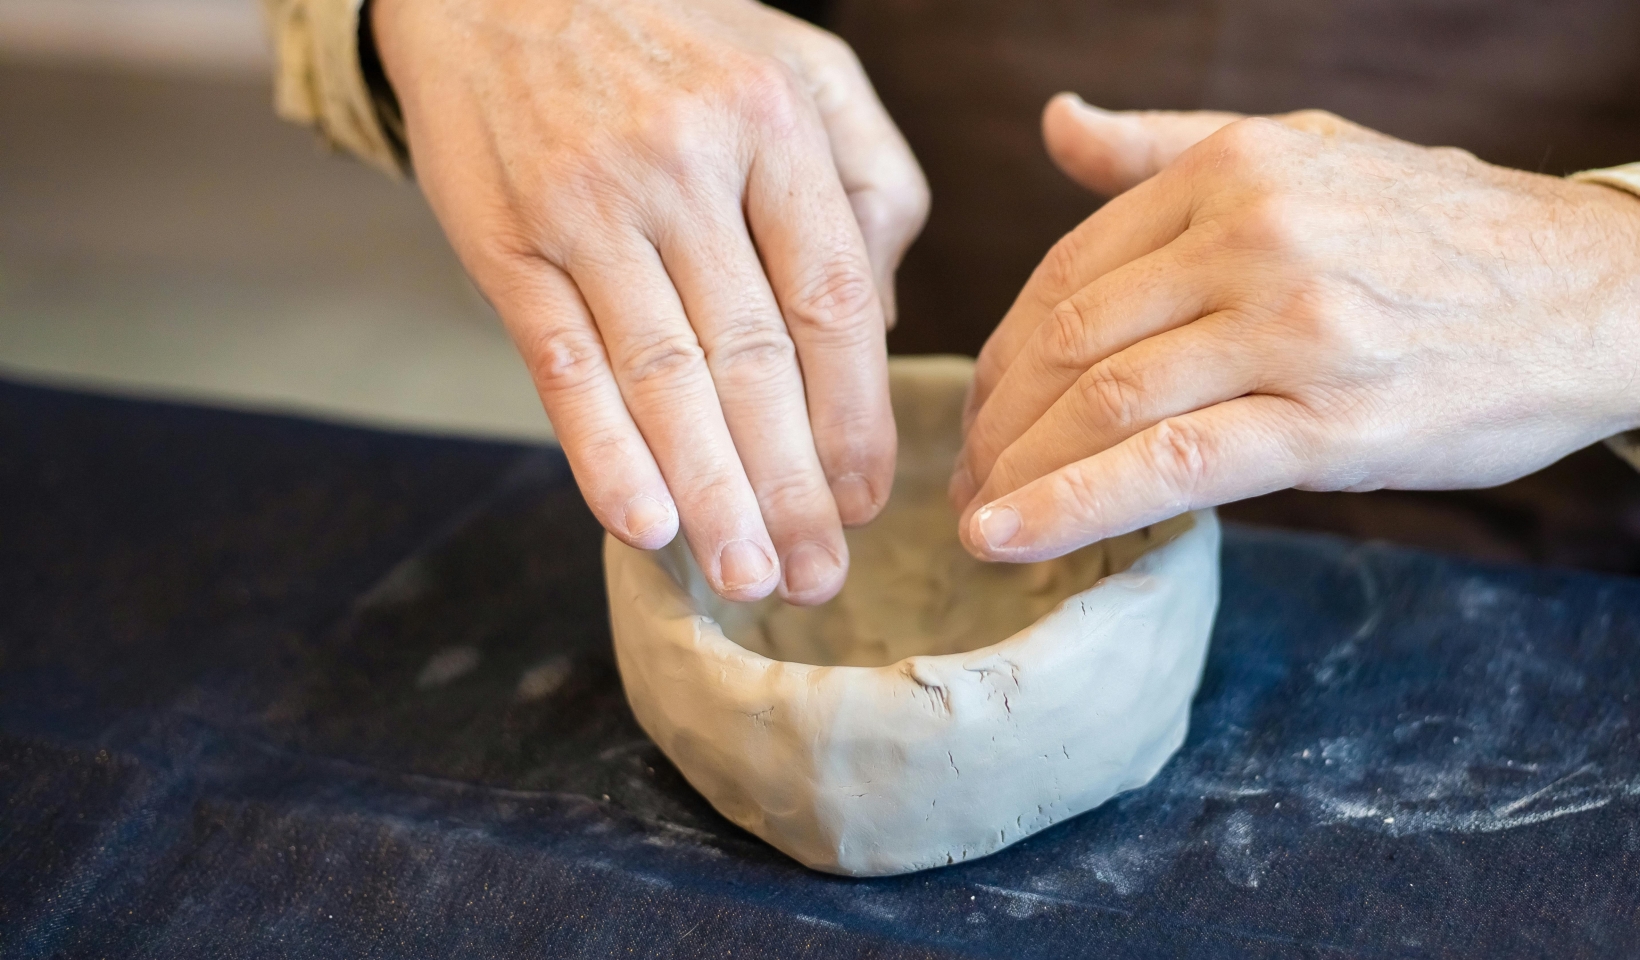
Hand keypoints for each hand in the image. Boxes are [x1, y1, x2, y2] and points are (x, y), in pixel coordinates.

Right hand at [373, 0, 928, 602]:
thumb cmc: (679, 42)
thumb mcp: (804, 72)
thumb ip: (870, 183)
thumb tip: (881, 325)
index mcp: (774, 123)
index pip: (831, 298)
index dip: (854, 414)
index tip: (867, 499)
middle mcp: (683, 163)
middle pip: (754, 357)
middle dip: (791, 484)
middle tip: (819, 576)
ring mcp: (588, 204)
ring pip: (664, 376)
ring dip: (711, 495)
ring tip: (749, 578)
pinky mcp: (506, 242)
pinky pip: (565, 366)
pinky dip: (604, 453)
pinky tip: (645, 526)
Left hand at [951, 95, 1639, 562]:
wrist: (1599, 295)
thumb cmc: (1445, 232)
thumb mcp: (1308, 152)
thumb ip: (1167, 147)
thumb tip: (1056, 123)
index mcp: (1235, 169)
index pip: (1070, 266)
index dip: (1006, 349)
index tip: (981, 408)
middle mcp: (1255, 235)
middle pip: (1071, 336)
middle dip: (998, 419)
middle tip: (964, 478)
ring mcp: (1293, 327)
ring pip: (1107, 401)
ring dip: (1018, 469)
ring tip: (977, 519)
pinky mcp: (1333, 421)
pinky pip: (1174, 467)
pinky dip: (1074, 505)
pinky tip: (1010, 540)